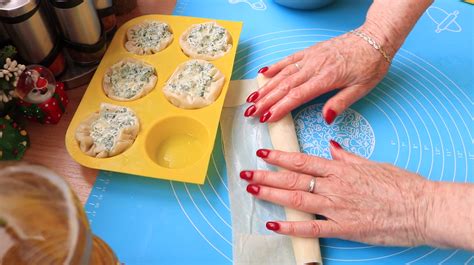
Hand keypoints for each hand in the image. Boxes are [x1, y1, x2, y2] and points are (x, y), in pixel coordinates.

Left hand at [240, 141, 434, 246]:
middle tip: (247, 174)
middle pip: (293, 179)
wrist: (423, 207)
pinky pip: (312, 228)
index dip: (280, 156)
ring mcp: (337, 207)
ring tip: (253, 190)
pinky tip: (274, 225)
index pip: (303, 161)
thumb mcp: (373, 164)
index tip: (263, 152)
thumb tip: (332, 148)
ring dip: (272, 194)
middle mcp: (334, 186)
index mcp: (341, 169)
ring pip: (297, 199)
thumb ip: (348, 157)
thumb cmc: (401, 185)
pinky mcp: (344, 228)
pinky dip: (291, 227)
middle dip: (267, 175)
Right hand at [244, 30, 389, 123]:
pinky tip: (263, 74)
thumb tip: (325, 118)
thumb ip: (341, 103)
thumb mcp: (362, 88)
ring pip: (283, 74)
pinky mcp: (311, 51)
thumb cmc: (370, 64)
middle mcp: (315, 67)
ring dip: (266, 87)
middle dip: (265, 100)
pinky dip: (275, 66)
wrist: (376, 39)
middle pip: (284, 86)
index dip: (279, 108)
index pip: (296, 96)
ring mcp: (311, 57)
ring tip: (252, 98)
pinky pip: (289, 59)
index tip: (266, 118)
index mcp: (326, 78)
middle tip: (250, 112)